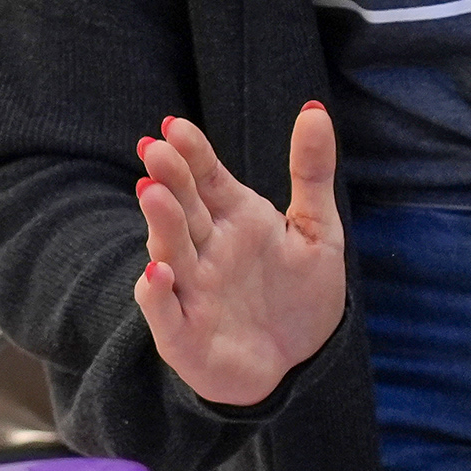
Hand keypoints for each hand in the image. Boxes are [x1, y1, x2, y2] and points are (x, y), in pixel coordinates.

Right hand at [133, 105, 346, 409]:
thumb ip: (312, 173)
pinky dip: (158, 293)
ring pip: (170, 251)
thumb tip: (316, 109)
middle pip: (183, 208)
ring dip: (159, 224)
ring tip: (152, 192)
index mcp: (236, 219)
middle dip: (169, 179)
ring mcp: (192, 290)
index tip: (176, 125)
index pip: (208, 179)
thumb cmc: (300, 294)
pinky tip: (161, 272)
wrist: (298, 361)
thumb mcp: (318, 230)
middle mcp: (207, 249)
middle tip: (155, 148)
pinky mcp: (184, 334)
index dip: (192, 153)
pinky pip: (165, 311)